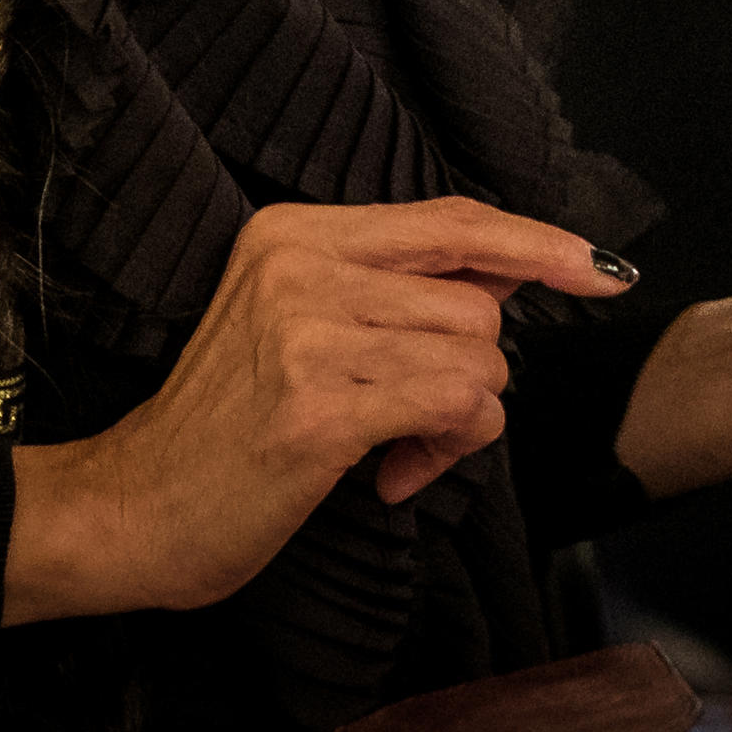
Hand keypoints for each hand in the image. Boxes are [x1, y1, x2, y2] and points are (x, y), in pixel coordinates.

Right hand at [9, 197, 621, 621]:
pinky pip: (457, 407)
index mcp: (296, 232)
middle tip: (408, 426)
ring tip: (389, 451)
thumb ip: (400, 292)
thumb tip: (521, 269)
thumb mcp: (301, 326)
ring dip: (457, 422)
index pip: (452, 221)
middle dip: (469, 378)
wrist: (127, 510)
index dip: (538, 244)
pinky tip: (388, 476)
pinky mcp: (320, 404)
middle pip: (476, 306)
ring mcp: (308, 331)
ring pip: (477, 360)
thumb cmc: (224, 431)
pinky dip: (445, 450)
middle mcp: (301, 265)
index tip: (604, 271)